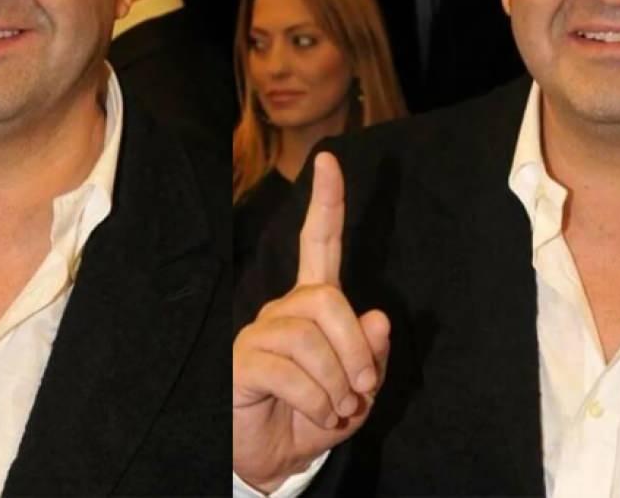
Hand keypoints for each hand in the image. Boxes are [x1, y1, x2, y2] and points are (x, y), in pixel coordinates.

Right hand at [233, 153, 389, 493]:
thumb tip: (377, 317)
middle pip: (326, 299)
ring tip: (338, 408)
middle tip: (362, 388)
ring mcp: (260, 333)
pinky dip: (317, 401)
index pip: (318, 243)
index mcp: (315, 305)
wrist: (277, 458)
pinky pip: (291, 372)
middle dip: (354, 346)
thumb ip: (371, 355)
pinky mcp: (243, 362)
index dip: (326, 203)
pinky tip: (318, 415)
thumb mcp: (360, 390)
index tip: (330, 160)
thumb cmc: (318, 415)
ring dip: (337, 383)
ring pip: (310, 338)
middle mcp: (285, 310)